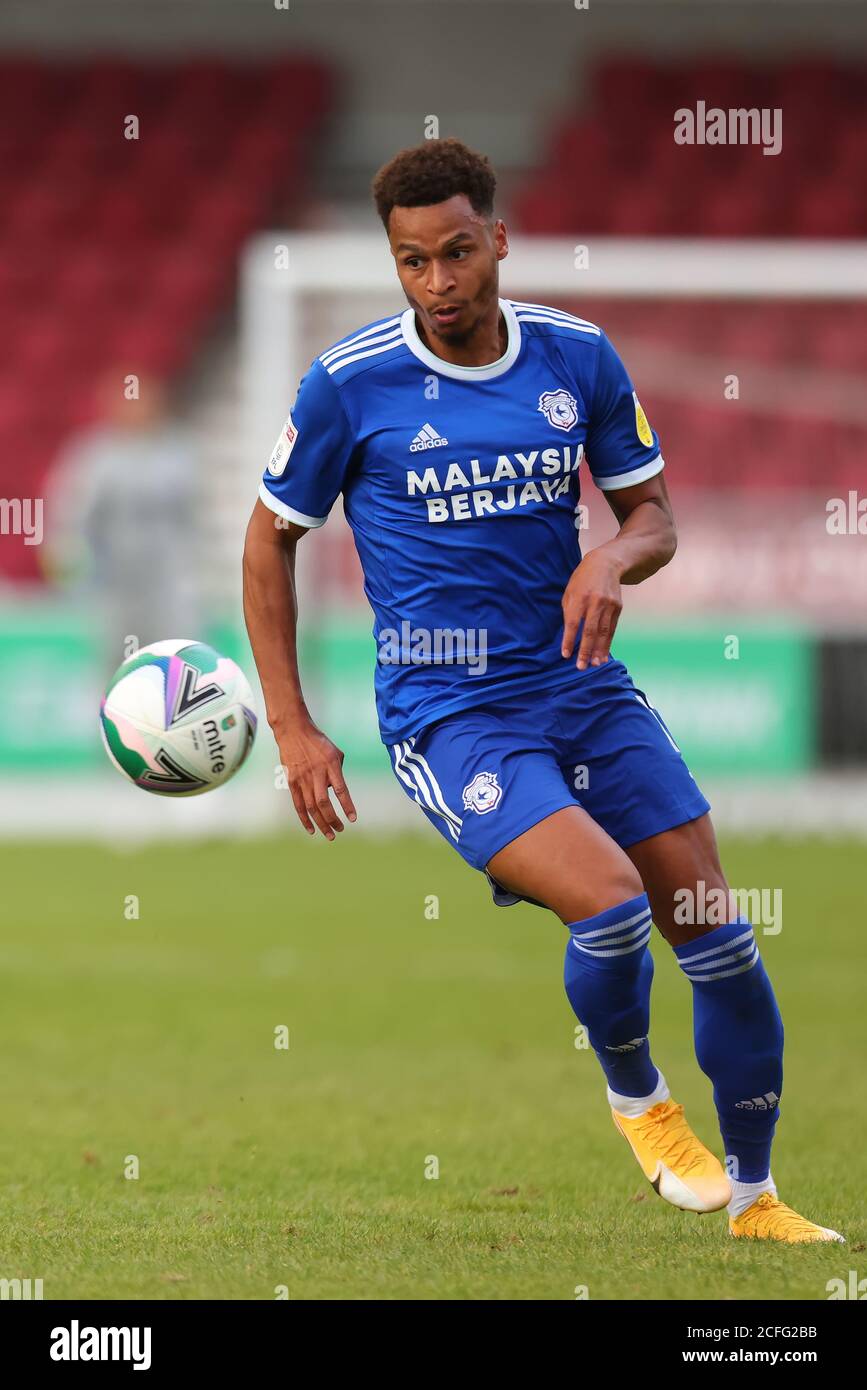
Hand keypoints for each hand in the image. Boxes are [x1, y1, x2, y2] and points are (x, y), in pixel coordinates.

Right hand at [273, 717, 356, 839]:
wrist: (293, 731)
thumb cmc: (318, 742)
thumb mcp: (335, 752)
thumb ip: (338, 772)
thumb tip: (336, 791)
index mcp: (330, 764)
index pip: (340, 789)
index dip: (347, 805)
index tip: (352, 819)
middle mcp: (316, 773)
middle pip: (323, 803)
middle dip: (332, 820)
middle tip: (340, 830)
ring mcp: (302, 778)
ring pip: (311, 807)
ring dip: (321, 823)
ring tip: (329, 835)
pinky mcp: (292, 782)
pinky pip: (298, 804)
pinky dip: (304, 819)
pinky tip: (311, 830)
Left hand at [561, 549, 622, 670]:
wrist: (606, 563)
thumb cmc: (582, 580)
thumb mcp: (570, 592)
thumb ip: (569, 612)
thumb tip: (568, 635)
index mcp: (579, 597)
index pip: (573, 622)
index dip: (569, 640)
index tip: (565, 655)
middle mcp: (595, 602)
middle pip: (590, 630)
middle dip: (585, 650)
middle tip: (581, 667)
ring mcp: (608, 605)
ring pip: (603, 632)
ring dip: (598, 650)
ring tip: (594, 664)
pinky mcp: (618, 607)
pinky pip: (612, 629)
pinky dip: (607, 643)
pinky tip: (603, 654)